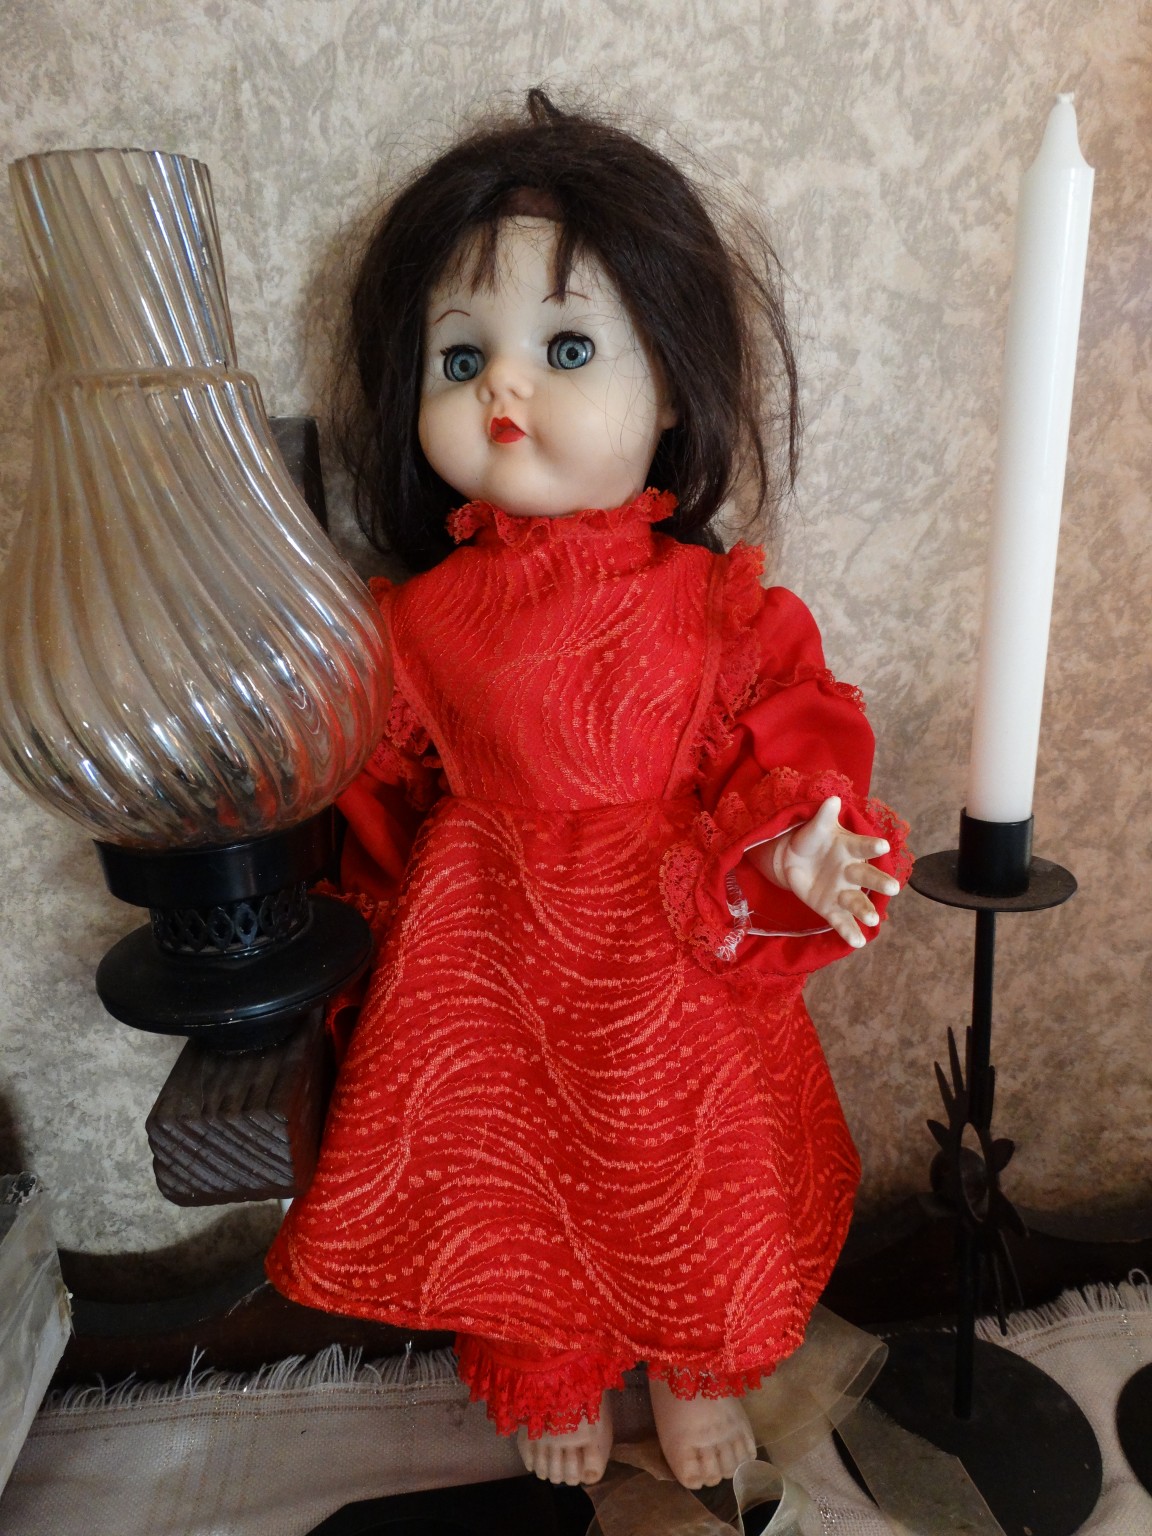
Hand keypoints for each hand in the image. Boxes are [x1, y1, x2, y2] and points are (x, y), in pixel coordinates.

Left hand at [745, 796, 900, 949]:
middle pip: (868, 877)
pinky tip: (857, 942)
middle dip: (880, 883)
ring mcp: (843, 891)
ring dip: (866, 910)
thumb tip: (832, 800)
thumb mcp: (813, 828)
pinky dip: (849, 931)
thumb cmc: (810, 840)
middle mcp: (851, 871)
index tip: (883, 847)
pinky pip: (841, 920)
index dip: (872, 846)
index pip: (863, 846)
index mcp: (849, 848)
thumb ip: (823, 817)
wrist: (792, 858)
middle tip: (893, 888)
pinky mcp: (831, 907)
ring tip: (873, 920)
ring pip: (858, 902)